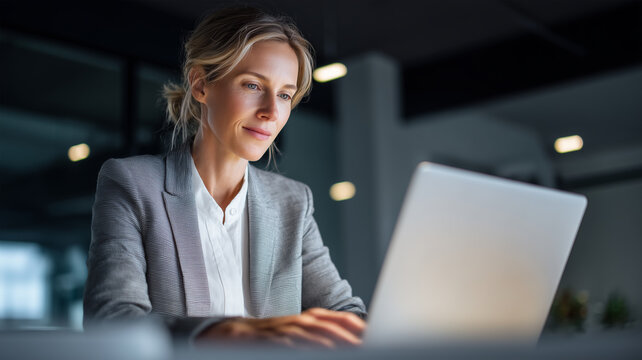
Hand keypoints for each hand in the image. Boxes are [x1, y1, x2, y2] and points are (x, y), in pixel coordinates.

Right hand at [196, 308, 365, 348]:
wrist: (236, 333)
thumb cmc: (274, 336)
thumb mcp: (301, 332)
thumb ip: (322, 336)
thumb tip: (351, 342)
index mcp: (312, 318)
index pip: (342, 319)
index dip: (359, 328)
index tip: (375, 336)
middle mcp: (302, 320)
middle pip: (333, 327)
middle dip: (353, 338)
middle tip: (369, 345)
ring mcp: (288, 329)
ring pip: (317, 334)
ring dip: (336, 342)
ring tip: (354, 348)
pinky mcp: (275, 338)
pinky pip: (295, 343)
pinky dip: (310, 347)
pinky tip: (325, 351)